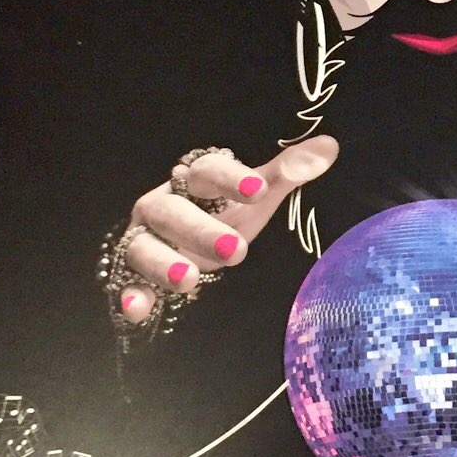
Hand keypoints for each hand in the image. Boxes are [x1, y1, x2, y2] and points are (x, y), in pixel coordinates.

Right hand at [116, 138, 338, 324]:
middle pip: (173, 212)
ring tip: (189, 280)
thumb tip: (329, 147)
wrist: (182, 238)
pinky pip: (127, 285)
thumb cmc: (223, 211)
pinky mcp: (134, 276)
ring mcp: (145, 241)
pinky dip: (130, 296)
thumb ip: (286, 172)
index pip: (207, 171)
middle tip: (235, 250)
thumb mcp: (254, 195)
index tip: (258, 188)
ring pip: (144, 247)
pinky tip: (138, 309)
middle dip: (201, 230)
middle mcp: (161, 207)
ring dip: (163, 263)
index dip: (230, 178)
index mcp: (191, 181)